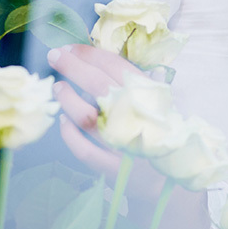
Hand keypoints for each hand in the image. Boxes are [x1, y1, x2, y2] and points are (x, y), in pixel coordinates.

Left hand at [49, 43, 166, 201]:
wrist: (173, 180)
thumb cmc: (162, 136)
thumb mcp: (161, 105)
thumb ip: (141, 84)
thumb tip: (114, 62)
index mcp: (149, 96)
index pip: (115, 66)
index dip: (89, 54)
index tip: (69, 48)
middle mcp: (136, 116)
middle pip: (99, 84)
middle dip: (73, 67)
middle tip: (54, 56)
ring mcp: (124, 144)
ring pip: (88, 117)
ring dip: (68, 100)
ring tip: (58, 88)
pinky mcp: (114, 168)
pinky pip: (85, 151)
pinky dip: (70, 135)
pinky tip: (63, 122)